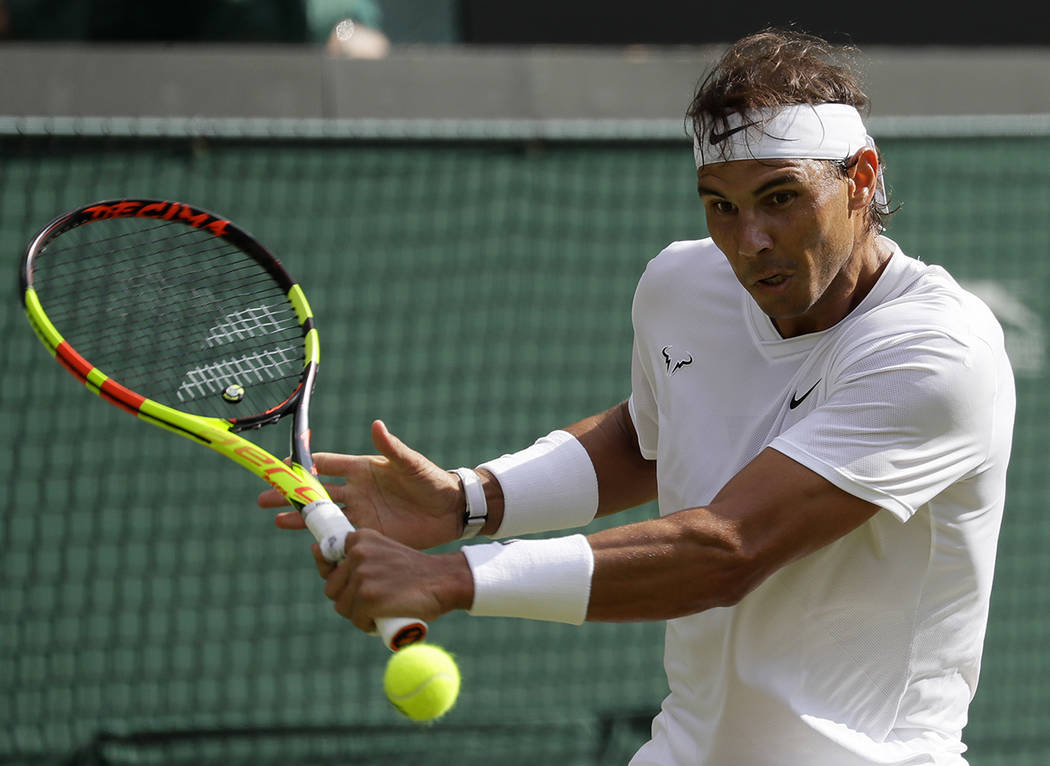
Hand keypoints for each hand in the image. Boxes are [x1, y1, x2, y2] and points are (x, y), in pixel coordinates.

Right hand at [258, 419, 463, 548]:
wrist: (450, 510)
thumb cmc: (431, 480)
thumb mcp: (411, 464)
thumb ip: (392, 448)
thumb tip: (376, 425)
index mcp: (362, 468)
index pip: (325, 464)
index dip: (303, 465)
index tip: (280, 466)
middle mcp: (356, 490)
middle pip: (315, 492)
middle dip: (290, 494)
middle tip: (263, 497)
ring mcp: (360, 513)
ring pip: (322, 515)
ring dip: (299, 518)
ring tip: (274, 519)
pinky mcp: (368, 533)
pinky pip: (340, 536)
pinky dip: (323, 539)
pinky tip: (307, 542)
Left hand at [313, 530, 473, 632]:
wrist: (444, 580)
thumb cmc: (412, 570)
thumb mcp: (381, 551)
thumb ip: (353, 552)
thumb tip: (314, 550)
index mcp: (360, 538)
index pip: (327, 559)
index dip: (337, 576)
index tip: (353, 581)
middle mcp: (358, 553)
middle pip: (333, 589)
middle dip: (350, 599)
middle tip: (376, 599)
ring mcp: (362, 575)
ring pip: (343, 607)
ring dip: (360, 614)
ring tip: (382, 608)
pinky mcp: (369, 598)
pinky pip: (357, 620)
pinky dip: (369, 625)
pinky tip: (385, 618)